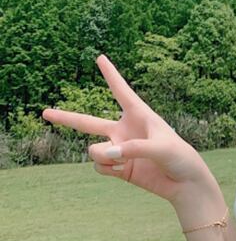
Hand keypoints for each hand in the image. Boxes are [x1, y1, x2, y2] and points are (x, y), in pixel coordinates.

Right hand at [41, 54, 214, 203]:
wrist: (186, 184)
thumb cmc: (180, 157)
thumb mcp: (161, 148)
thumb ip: (133, 149)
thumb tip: (107, 154)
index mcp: (139, 116)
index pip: (121, 91)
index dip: (110, 74)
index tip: (100, 57)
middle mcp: (125, 130)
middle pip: (87, 122)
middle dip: (65, 117)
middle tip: (44, 112)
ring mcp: (119, 150)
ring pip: (93, 150)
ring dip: (103, 156)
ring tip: (123, 160)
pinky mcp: (118, 167)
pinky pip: (99, 166)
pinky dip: (108, 168)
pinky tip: (123, 170)